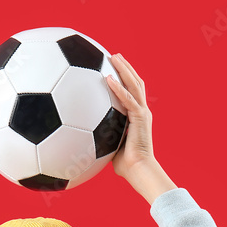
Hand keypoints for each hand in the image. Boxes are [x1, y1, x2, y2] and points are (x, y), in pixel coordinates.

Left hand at [106, 54, 176, 203]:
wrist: (138, 170)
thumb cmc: (125, 165)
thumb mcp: (110, 148)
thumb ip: (102, 138)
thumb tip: (83, 137)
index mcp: (137, 117)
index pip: (132, 93)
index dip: (125, 79)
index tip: (113, 68)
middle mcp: (142, 112)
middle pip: (136, 83)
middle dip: (126, 68)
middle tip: (115, 56)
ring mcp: (142, 114)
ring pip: (135, 85)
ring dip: (124, 70)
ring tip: (114, 57)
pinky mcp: (140, 119)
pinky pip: (128, 100)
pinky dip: (118, 88)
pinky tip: (108, 78)